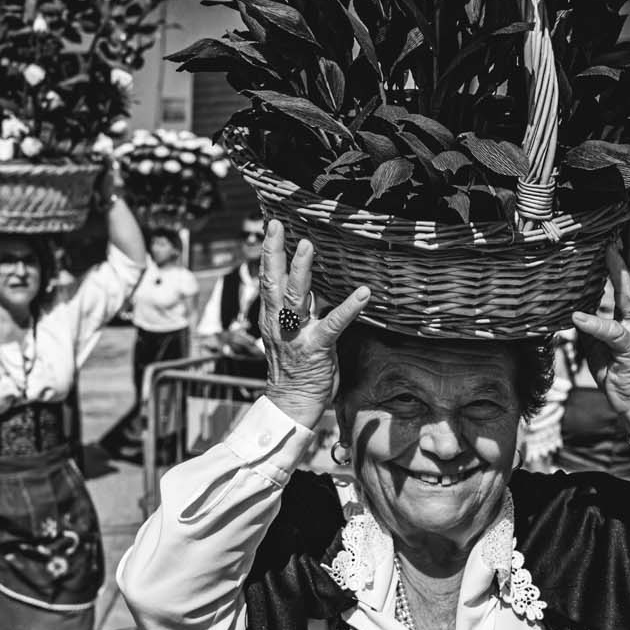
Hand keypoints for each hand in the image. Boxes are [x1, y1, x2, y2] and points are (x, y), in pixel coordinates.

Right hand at [258, 220, 370, 427]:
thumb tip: (313, 286)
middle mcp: (279, 323)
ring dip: (300, 271)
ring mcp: (296, 335)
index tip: (270, 227)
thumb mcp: (291, 334)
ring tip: (308, 246)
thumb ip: (300, 310)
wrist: (291, 404)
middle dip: (274, 252)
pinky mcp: (316, 348)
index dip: (268, 253)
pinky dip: (348, 308)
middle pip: (272, 282)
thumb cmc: (295, 368)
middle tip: (277, 225)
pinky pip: (332, 324)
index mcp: (272, 318)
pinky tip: (363, 294)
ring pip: (294, 298)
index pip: (266, 280)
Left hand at [571, 223, 629, 436]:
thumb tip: (570, 299)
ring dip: (619, 271)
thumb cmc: (618, 367)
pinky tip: (578, 316)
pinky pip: (611, 333)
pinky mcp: (628, 349)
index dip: (627, 245)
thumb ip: (590, 315)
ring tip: (608, 249)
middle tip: (626, 218)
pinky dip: (594, 323)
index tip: (621, 219)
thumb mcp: (599, 337)